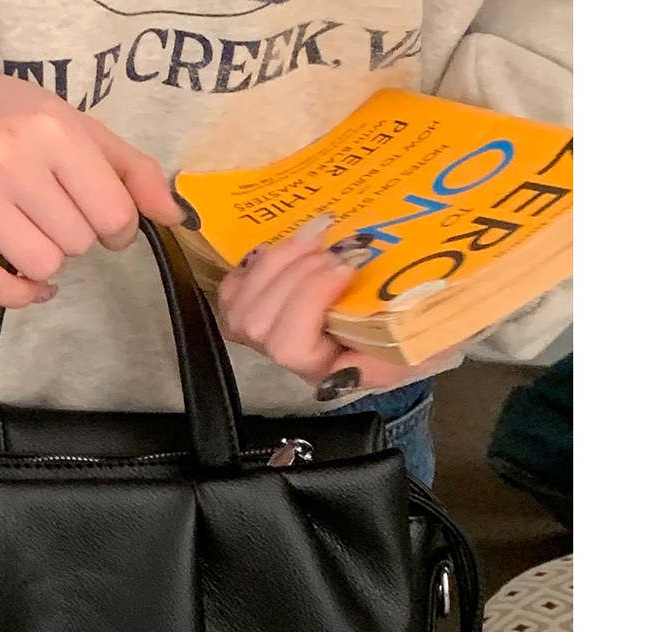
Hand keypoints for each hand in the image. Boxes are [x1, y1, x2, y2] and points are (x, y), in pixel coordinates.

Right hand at [0, 38, 186, 307]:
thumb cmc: (1, 116)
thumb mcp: (71, 124)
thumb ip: (129, 169)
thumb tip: (174, 217)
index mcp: (51, 129)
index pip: (114, 214)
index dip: (116, 227)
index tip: (98, 217)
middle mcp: (9, 158)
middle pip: (77, 244)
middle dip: (73, 237)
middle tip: (49, 213)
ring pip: (41, 267)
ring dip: (44, 260)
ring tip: (27, 231)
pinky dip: (18, 294)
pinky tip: (22, 279)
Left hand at [218, 220, 455, 400]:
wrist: (413, 310)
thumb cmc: (418, 326)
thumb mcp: (424, 346)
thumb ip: (394, 359)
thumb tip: (351, 365)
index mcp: (325, 368)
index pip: (290, 346)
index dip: (309, 299)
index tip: (348, 267)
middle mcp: (291, 355)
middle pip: (257, 323)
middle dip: (293, 275)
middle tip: (332, 247)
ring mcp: (271, 329)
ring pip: (241, 305)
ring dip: (275, 262)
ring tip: (315, 236)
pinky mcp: (261, 304)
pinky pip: (234, 290)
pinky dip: (253, 265)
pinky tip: (287, 248)